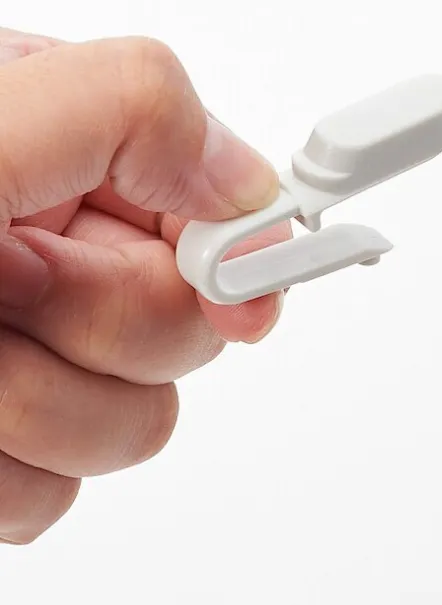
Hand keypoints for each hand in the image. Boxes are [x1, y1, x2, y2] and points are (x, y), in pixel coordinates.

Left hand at [0, 31, 286, 542]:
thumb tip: (253, 185)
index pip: (223, 201)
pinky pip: (55, 496)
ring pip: (132, 424)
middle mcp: (55, 248)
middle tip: (7, 289)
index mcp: (65, 151)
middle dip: (103, 324)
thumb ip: (130, 109)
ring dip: (31, 407)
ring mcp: (24, 354)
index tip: (247, 281)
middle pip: (191, 326)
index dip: (249, 245)